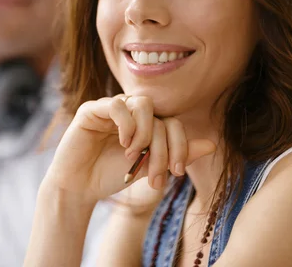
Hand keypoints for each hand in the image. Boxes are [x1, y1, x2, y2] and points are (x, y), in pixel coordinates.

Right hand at [44, 95, 215, 202]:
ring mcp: (111, 108)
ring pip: (143, 104)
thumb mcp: (149, 167)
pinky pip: (118, 105)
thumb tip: (212, 144)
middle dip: (162, 148)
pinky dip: (126, 124)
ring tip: (133, 156)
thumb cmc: (110, 176)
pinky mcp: (92, 110)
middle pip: (160, 116)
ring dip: (145, 133)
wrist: (79, 187)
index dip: (180, 146)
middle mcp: (130, 112)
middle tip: (153, 174)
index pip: (172, 123)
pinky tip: (124, 144)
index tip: (176, 173)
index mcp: (145, 124)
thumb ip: (176, 154)